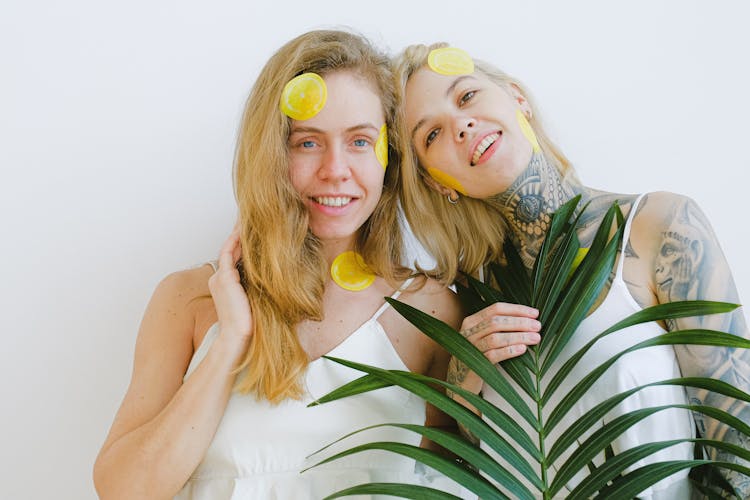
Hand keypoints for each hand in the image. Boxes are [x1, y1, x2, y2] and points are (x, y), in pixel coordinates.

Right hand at [208, 226, 252, 342]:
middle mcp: (219, 279)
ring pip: (229, 248)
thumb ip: (257, 286)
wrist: (238, 337)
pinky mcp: (225, 278)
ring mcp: (220, 277)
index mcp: (225, 284)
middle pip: (230, 249)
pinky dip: (236, 240)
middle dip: (239, 234)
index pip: (233, 258)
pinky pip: (229, 252)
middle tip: (250, 217)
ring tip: (247, 218)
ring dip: (237, 233)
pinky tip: (243, 230)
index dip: (242, 244)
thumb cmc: (249, 323)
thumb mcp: (254, 300)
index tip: (253, 231)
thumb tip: (276, 276)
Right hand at [448, 302, 540, 394]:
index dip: (517, 310)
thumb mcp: (482, 336)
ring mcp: (470, 348)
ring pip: (496, 338)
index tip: (535, 314)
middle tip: (537, 326)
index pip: (496, 309)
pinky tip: (522, 349)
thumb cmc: (477, 356)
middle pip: (496, 322)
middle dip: (520, 322)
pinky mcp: (474, 364)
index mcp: (471, 321)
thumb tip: (528, 319)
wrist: (460, 382)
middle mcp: (468, 332)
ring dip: (519, 336)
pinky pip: (493, 355)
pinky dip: (509, 351)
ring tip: (535, 338)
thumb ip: (498, 326)